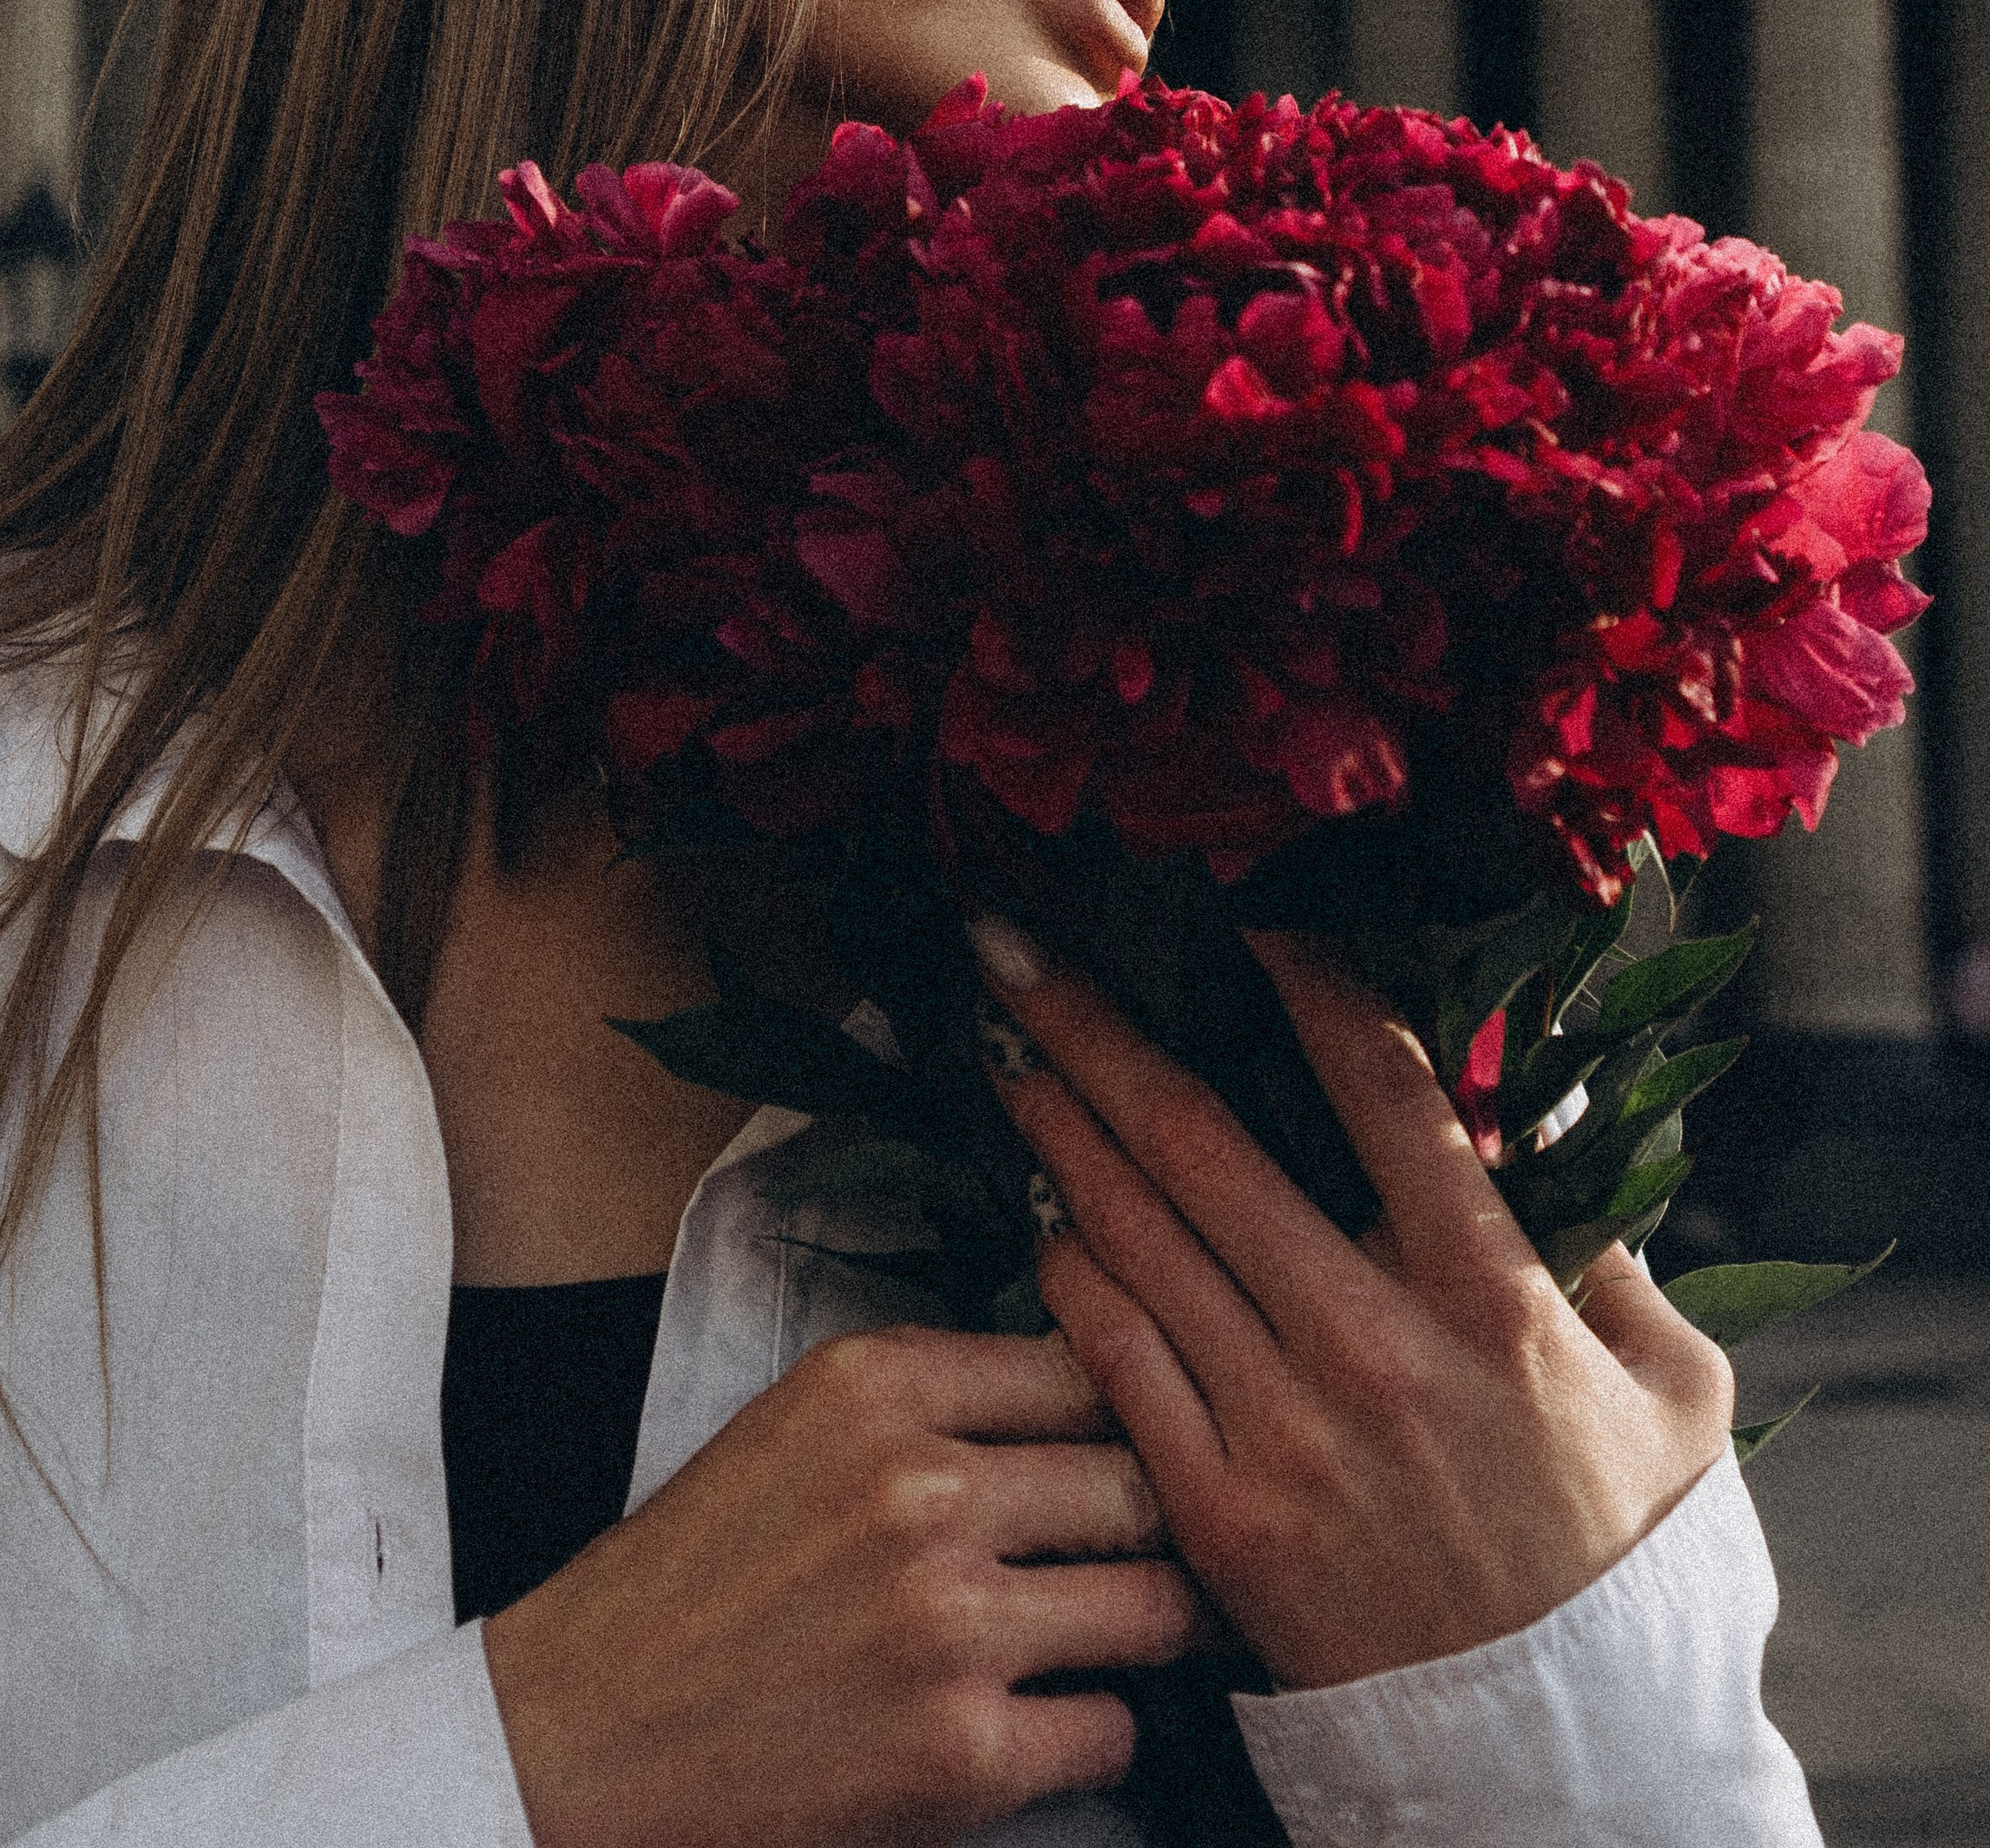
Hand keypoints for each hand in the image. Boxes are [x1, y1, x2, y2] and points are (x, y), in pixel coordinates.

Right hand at [482, 1322, 1206, 1847]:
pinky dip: (1094, 1734)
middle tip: (1165, 1548)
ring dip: (1152, 1626)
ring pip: (1157, 1604)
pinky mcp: (961, 1760)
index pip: (1088, 1364)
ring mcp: (950, 1628)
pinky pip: (1112, 1731)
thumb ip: (935, 1397)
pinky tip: (1044, 1723)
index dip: (1130, 1409)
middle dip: (1158, 1521)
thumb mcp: (799, 1423)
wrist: (582, 1733)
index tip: (1140, 1442)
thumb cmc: (695, 1579)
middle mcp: (924, 1491)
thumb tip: (1094, 1386)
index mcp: (878, 1386)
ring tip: (1127, 1630)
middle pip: (1140, 1481)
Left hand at [972, 918, 1734, 1692]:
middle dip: (1095, 1023)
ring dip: (1056, 1126)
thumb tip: (1549, 1146)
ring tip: (997, 1048)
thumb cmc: (1617, 1562)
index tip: (1242, 916)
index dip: (1304, 983)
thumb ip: (1614, 1262)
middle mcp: (1375, 1343)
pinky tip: (1039, 1210)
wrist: (1558, 1753)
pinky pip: (1117, 1360)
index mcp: (1492, 1294)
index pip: (1384, 1088)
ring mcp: (1287, 1428)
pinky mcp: (1222, 1513)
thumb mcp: (1672, 1397)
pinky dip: (1070, 1272)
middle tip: (1012, 945)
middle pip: (1204, 1141)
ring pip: (1140, 1235)